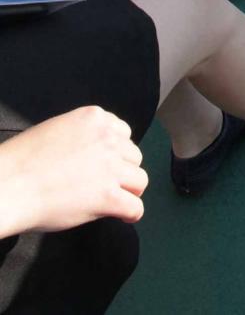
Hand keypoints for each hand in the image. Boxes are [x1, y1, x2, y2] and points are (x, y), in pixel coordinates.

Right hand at [0, 106, 147, 236]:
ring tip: (114, 200)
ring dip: (129, 191)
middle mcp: (108, 138)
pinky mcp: (107, 196)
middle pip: (134, 156)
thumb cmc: (25, 160)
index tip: (106, 165)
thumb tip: (99, 152)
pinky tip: (122, 217)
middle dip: (123, 171)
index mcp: (95, 118)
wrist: (10, 184)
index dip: (116, 152)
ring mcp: (110, 167)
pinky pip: (135, 207)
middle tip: (107, 185)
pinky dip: (131, 214)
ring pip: (140, 180)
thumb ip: (85, 135)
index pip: (124, 133)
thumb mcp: (59, 129)